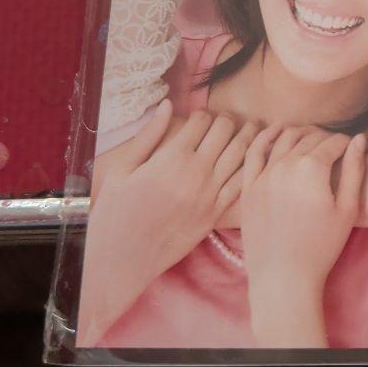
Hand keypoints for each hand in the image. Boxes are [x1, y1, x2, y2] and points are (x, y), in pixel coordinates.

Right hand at [79, 101, 256, 342]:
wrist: (120, 261)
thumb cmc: (114, 213)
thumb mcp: (122, 169)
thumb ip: (149, 135)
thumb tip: (167, 104)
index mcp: (172, 158)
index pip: (202, 120)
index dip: (203, 114)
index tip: (200, 119)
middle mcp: (196, 173)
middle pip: (226, 131)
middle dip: (227, 120)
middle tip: (225, 122)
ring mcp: (209, 195)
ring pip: (241, 153)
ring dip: (248, 136)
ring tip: (250, 130)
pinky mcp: (215, 215)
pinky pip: (241, 183)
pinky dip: (251, 166)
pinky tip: (253, 159)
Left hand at [242, 126, 365, 347]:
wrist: (283, 278)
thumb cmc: (321, 247)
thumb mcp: (347, 209)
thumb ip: (354, 170)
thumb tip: (357, 139)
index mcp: (312, 168)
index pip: (333, 142)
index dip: (345, 143)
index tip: (350, 148)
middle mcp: (285, 164)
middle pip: (310, 137)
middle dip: (325, 138)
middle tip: (334, 147)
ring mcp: (263, 174)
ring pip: (284, 139)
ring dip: (301, 134)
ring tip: (311, 138)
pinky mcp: (249, 187)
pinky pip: (254, 152)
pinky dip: (266, 136)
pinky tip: (275, 130)